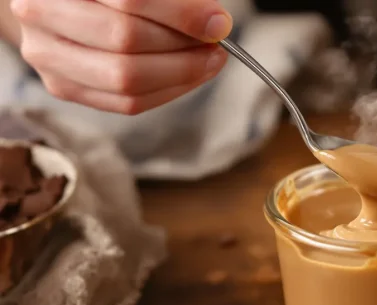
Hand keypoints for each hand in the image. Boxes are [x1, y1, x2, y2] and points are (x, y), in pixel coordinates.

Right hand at [10, 0, 233, 114]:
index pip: (130, 0)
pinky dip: (168, 91)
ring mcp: (46, 55)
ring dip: (180, 72)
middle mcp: (39, 13)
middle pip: (126, 40)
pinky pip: (125, 103)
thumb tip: (214, 24)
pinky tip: (189, 76)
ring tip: (207, 58)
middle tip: (215, 43)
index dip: (180, 13)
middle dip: (183, 46)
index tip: (218, 22)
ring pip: (126, 79)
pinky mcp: (62, 85)